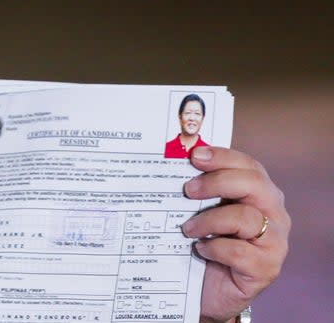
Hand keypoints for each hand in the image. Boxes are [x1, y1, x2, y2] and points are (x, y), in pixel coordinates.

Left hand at [181, 146, 289, 322]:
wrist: (209, 290)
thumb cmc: (205, 242)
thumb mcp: (201, 211)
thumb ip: (198, 189)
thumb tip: (171, 162)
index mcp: (259, 193)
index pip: (248, 165)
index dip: (223, 156)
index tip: (195, 155)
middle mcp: (273, 213)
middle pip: (254, 184)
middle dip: (217, 182)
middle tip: (187, 190)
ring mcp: (274, 242)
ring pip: (246, 218)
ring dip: (209, 220)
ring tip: (187, 229)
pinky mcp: (266, 268)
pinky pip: (240, 251)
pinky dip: (214, 248)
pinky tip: (201, 249)